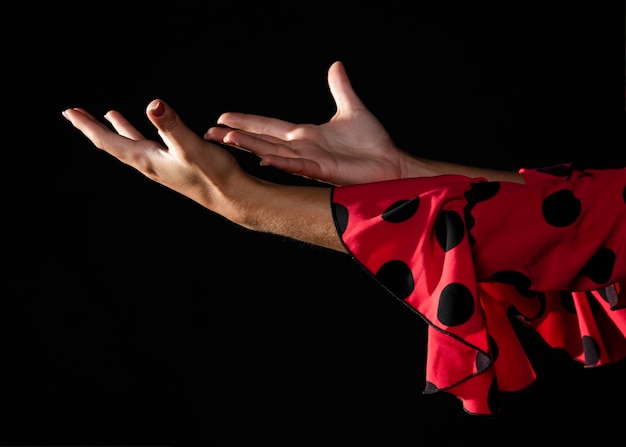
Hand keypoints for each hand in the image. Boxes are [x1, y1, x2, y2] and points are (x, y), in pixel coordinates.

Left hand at [62, 99, 247, 218]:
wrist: (232, 197)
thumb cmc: (213, 176)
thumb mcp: (191, 146)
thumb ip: (172, 125)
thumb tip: (154, 105)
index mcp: (147, 160)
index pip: (109, 142)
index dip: (88, 127)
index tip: (69, 112)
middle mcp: (149, 165)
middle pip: (113, 144)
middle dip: (94, 128)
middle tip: (74, 115)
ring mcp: (161, 167)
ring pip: (131, 145)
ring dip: (116, 130)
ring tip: (108, 117)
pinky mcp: (174, 166)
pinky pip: (147, 147)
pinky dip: (139, 135)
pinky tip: (146, 132)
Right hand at [204, 61, 410, 185]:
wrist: (390, 163)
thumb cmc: (372, 143)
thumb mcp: (352, 109)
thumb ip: (340, 89)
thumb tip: (335, 66)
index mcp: (305, 135)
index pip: (269, 126)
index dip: (247, 120)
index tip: (223, 117)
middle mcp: (302, 148)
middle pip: (262, 139)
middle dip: (236, 135)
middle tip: (208, 132)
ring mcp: (310, 160)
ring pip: (272, 151)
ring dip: (250, 146)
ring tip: (226, 139)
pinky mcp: (323, 170)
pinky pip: (297, 166)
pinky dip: (280, 162)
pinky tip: (263, 158)